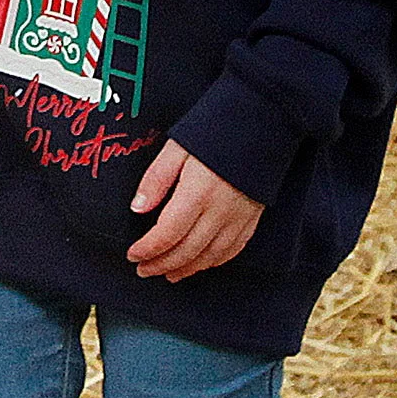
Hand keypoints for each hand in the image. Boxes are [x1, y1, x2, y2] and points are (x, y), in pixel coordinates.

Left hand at [127, 140, 261, 281]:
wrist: (263, 124)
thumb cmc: (215, 133)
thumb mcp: (177, 148)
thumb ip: (156, 180)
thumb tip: (137, 208)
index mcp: (197, 194)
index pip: (167, 234)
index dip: (147, 249)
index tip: (132, 255)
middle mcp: (219, 212)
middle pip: (186, 251)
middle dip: (161, 265)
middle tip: (143, 270)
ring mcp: (239, 218)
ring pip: (210, 256)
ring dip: (186, 269)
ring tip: (167, 273)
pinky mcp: (252, 218)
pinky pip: (232, 250)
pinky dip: (212, 262)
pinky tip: (200, 264)